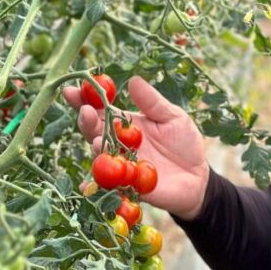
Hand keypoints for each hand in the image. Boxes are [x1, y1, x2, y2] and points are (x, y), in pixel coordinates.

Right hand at [63, 76, 209, 219]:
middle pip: (94, 131)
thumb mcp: (172, 117)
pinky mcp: (127, 187)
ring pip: (99, 158)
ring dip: (95, 149)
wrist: (198, 176)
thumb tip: (133, 80)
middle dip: (86, 121)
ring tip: (96, 141)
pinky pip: (108, 188)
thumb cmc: (184, 142)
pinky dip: (94, 189)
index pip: (100, 109)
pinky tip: (86, 187)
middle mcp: (117, 144)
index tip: (72, 90)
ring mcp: (120, 166)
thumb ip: (152, 102)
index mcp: (124, 124)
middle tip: (85, 111)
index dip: (84, 99)